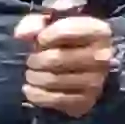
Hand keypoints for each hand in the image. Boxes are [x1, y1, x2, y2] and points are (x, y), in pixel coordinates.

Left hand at [14, 0, 115, 116]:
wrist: (81, 66)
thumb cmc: (64, 39)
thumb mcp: (51, 22)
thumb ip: (36, 22)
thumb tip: (22, 35)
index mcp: (99, 31)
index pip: (64, 31)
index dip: (44, 36)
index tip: (38, 41)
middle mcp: (102, 57)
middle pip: (57, 58)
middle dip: (36, 60)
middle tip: (30, 61)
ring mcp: (96, 81)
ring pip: (54, 80)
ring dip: (34, 77)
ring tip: (31, 74)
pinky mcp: (87, 101)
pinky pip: (55, 100)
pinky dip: (36, 95)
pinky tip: (30, 89)